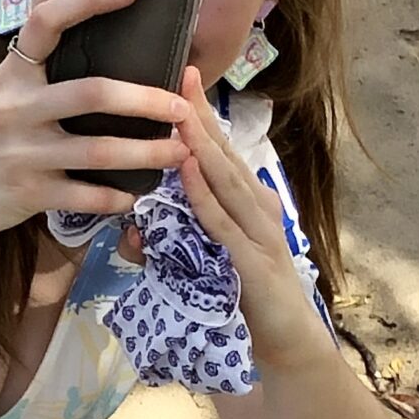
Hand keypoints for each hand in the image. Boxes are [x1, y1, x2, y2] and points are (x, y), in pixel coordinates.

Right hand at [0, 0, 189, 243]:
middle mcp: (17, 109)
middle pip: (92, 93)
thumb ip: (41, 75)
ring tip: (179, 150)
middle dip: (145, 100)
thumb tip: (97, 48)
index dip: (88, 1)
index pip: (47, 22)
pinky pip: (85, 196)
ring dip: (147, 152)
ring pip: (97, 151)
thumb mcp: (2, 94)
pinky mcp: (28, 194)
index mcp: (13, 74)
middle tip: (180, 106)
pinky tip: (134, 193)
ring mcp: (23, 153)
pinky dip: (116, 196)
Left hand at [133, 68, 329, 372]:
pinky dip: (204, 195)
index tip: (180, 76)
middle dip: (200, 115)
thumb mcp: (203, 266)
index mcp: (247, 203)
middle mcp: (257, 208)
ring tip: (180, 110)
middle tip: (181, 72)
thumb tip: (131, 234)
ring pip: (225, 181)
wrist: (288, 345)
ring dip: (201, 145)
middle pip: (224, 155)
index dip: (199, 116)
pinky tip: (189, 170)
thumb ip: (169, 246)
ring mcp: (259, 233)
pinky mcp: (254, 262)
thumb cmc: (243, 302)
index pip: (219, 153)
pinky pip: (223, 222)